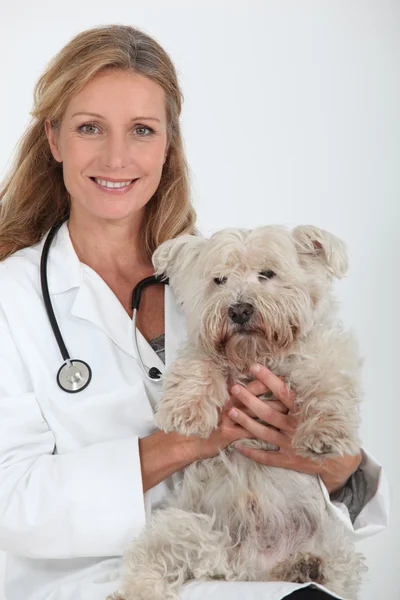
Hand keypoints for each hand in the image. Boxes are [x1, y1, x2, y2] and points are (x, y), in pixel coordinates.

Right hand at [185, 377, 287, 461]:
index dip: (267, 380)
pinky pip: (250, 432)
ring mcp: (229, 418)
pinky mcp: (229, 434)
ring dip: (275, 412)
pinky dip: (264, 432)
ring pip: (257, 413)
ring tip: (291, 411)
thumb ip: (228, 396)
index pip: (251, 385)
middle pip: (257, 396)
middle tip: (293, 394)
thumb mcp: (213, 404)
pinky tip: (277, 434)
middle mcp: (228, 403)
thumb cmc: (201, 421)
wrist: (185, 439)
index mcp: (227, 395)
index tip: (282, 378)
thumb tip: (241, 386)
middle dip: (276, 396)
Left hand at [228, 363, 361, 493]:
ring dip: (245, 422)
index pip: (283, 392)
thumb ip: (310, 394)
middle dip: (249, 399)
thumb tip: (303, 370)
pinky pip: (266, 457)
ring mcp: (291, 445)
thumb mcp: (325, 408)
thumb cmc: (330, 428)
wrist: (341, 460)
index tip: (253, 367)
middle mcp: (295, 428)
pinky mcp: (288, 460)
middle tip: (234, 388)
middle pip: (267, 412)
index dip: (268, 379)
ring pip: (263, 432)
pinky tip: (237, 445)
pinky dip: (251, 452)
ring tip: (230, 412)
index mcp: (304, 412)